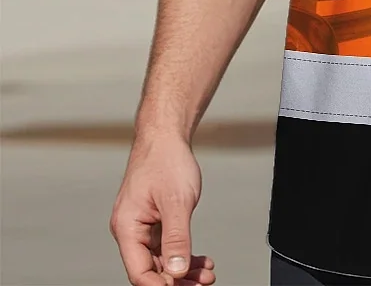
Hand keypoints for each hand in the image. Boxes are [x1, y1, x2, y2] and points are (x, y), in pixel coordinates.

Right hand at [111, 135, 214, 285]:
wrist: (166, 136)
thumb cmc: (166, 161)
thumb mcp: (176, 201)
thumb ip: (176, 238)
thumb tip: (176, 272)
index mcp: (128, 228)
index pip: (140, 272)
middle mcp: (131, 231)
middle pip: (151, 270)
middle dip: (178, 280)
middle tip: (203, 284)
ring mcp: (143, 226)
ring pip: (161, 260)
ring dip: (183, 270)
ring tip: (207, 274)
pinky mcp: (155, 220)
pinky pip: (167, 246)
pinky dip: (183, 254)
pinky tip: (201, 261)